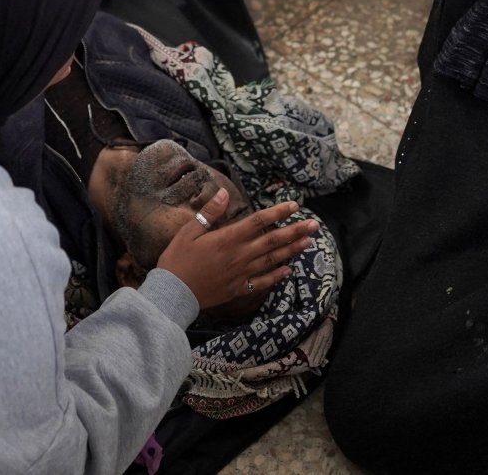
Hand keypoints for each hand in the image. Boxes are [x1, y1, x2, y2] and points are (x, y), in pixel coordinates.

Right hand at [155, 191, 320, 309]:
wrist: (173, 294)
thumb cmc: (178, 260)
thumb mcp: (188, 231)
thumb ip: (209, 212)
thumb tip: (225, 193)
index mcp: (228, 238)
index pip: (259, 221)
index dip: (278, 212)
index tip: (294, 205)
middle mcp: (240, 255)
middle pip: (273, 240)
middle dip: (295, 231)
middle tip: (314, 225)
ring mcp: (242, 273)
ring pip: (273, 260)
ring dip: (292, 250)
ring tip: (308, 242)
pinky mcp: (240, 288)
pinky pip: (264, 281)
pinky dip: (278, 276)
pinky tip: (289, 270)